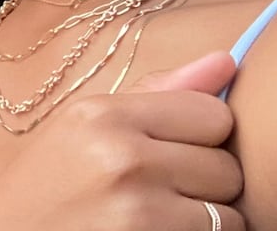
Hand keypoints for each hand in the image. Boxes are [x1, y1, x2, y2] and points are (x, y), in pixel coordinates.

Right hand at [0, 52, 245, 230]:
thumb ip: (158, 93)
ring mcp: (140, 213)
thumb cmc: (47, 183)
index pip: (214, 114)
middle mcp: (123, 159)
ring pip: (229, 216)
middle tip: (160, 189)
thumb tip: (229, 61)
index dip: (204, 136)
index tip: (174, 149)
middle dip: (205, 183)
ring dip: (205, 221)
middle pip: (228, 167)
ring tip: (158, 216)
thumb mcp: (84, 126)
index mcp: (103, 115)